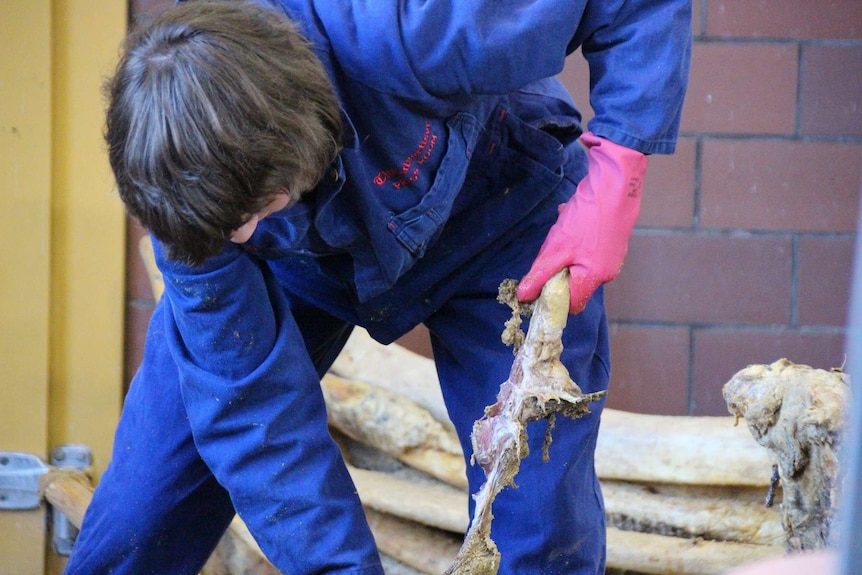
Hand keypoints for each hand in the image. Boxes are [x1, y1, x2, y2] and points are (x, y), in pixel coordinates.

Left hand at [517, 132, 646, 313]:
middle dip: (558, 267)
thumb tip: (523, 297)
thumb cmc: (588, 218)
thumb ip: (539, 275)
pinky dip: (575, 236)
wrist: (616, 184)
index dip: (552, 299)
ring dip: (565, 248)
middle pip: (573, 282)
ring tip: (564, 226)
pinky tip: (573, 217)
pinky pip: (586, 247)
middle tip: (553, 247)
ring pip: (578, 262)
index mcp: (594, 279)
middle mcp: (606, 272)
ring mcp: (612, 256)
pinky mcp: (612, 241)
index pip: (570, 305)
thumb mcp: (557, 249)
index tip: (538, 285)